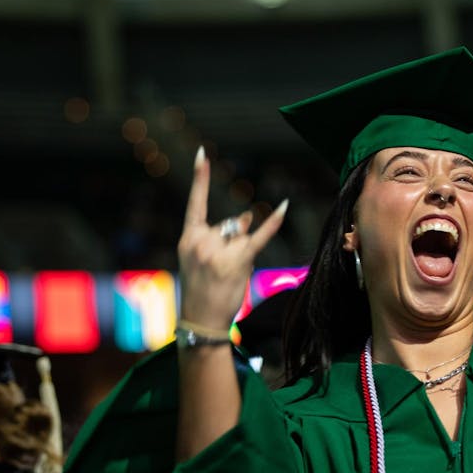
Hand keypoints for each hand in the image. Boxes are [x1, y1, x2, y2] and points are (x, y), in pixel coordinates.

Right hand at [177, 147, 288, 330]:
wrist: (201, 318)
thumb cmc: (202, 288)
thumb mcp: (202, 259)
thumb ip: (223, 234)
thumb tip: (247, 216)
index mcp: (188, 238)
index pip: (195, 203)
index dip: (200, 178)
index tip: (203, 154)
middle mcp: (202, 240)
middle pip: (229, 225)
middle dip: (230, 243)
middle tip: (218, 271)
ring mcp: (220, 251)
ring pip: (242, 235)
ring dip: (241, 252)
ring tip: (228, 275)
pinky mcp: (240, 259)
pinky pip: (260, 236)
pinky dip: (274, 221)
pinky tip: (284, 205)